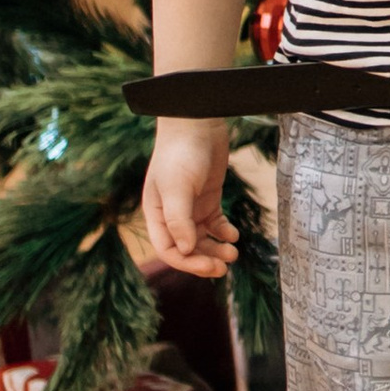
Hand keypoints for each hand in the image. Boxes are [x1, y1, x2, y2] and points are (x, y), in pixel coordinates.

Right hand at [139, 121, 234, 280]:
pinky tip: (233, 234)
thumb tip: (186, 250)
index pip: (169, 250)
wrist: (197, 123)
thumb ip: (179, 220)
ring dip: (216, 248)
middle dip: (204, 259)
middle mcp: (171, 214)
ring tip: (233, 253)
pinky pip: (214, 223)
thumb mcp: (176, 187)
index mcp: (156, 214)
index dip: (188, 262)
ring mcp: (190, 206)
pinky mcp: (207, 198)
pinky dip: (223, 232)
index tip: (210, 266)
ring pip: (202, 238)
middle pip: (187, 248)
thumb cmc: (180, 154)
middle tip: (225, 266)